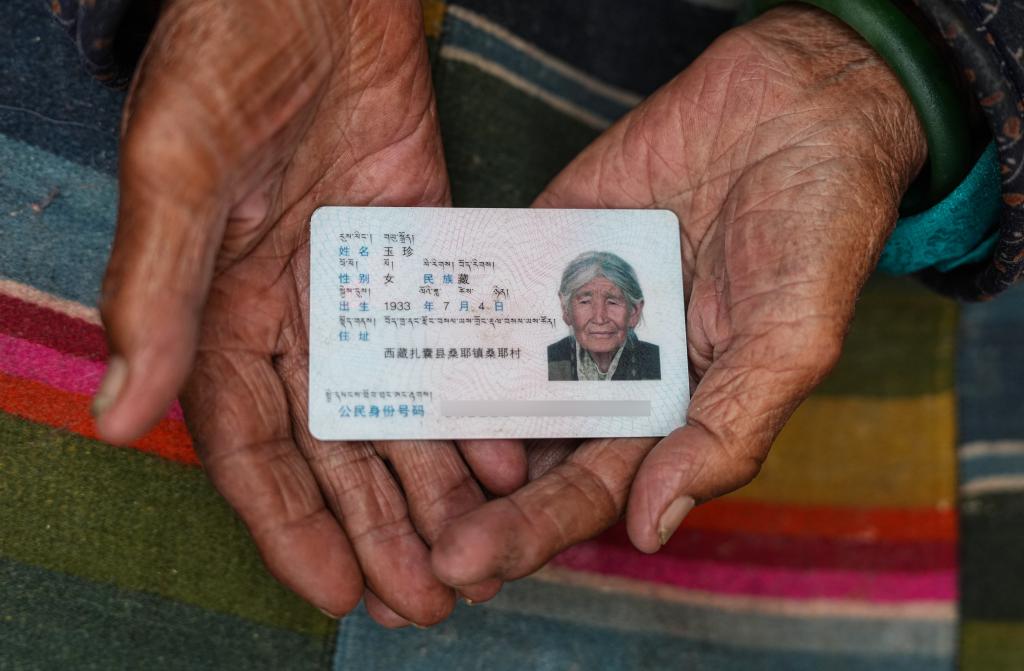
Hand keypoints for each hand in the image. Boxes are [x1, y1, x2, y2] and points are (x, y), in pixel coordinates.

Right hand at [91, 0, 512, 624]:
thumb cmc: (225, 57)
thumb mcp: (178, 170)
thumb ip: (156, 290)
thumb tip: (116, 415)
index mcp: (217, 313)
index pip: (250, 448)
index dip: (290, 523)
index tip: (339, 591)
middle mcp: (292, 317)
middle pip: (335, 449)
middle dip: (378, 528)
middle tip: (427, 600)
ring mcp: (363, 292)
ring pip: (401, 411)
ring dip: (435, 487)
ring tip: (479, 553)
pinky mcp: (423, 255)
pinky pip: (451, 346)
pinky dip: (476, 401)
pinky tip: (511, 456)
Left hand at [431, 6, 926, 585]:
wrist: (798, 106)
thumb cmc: (819, 227)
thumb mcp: (789, 341)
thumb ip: (725, 431)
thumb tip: (652, 526)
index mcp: (674, 409)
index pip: (593, 486)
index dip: (534, 529)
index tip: (471, 566)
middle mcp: (615, 368)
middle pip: (533, 448)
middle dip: (476, 500)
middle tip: (414, 541)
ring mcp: (577, 307)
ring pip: (501, 377)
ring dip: (448, 420)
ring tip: (382, 459)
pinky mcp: (550, 243)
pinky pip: (494, 288)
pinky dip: (451, 317)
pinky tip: (394, 352)